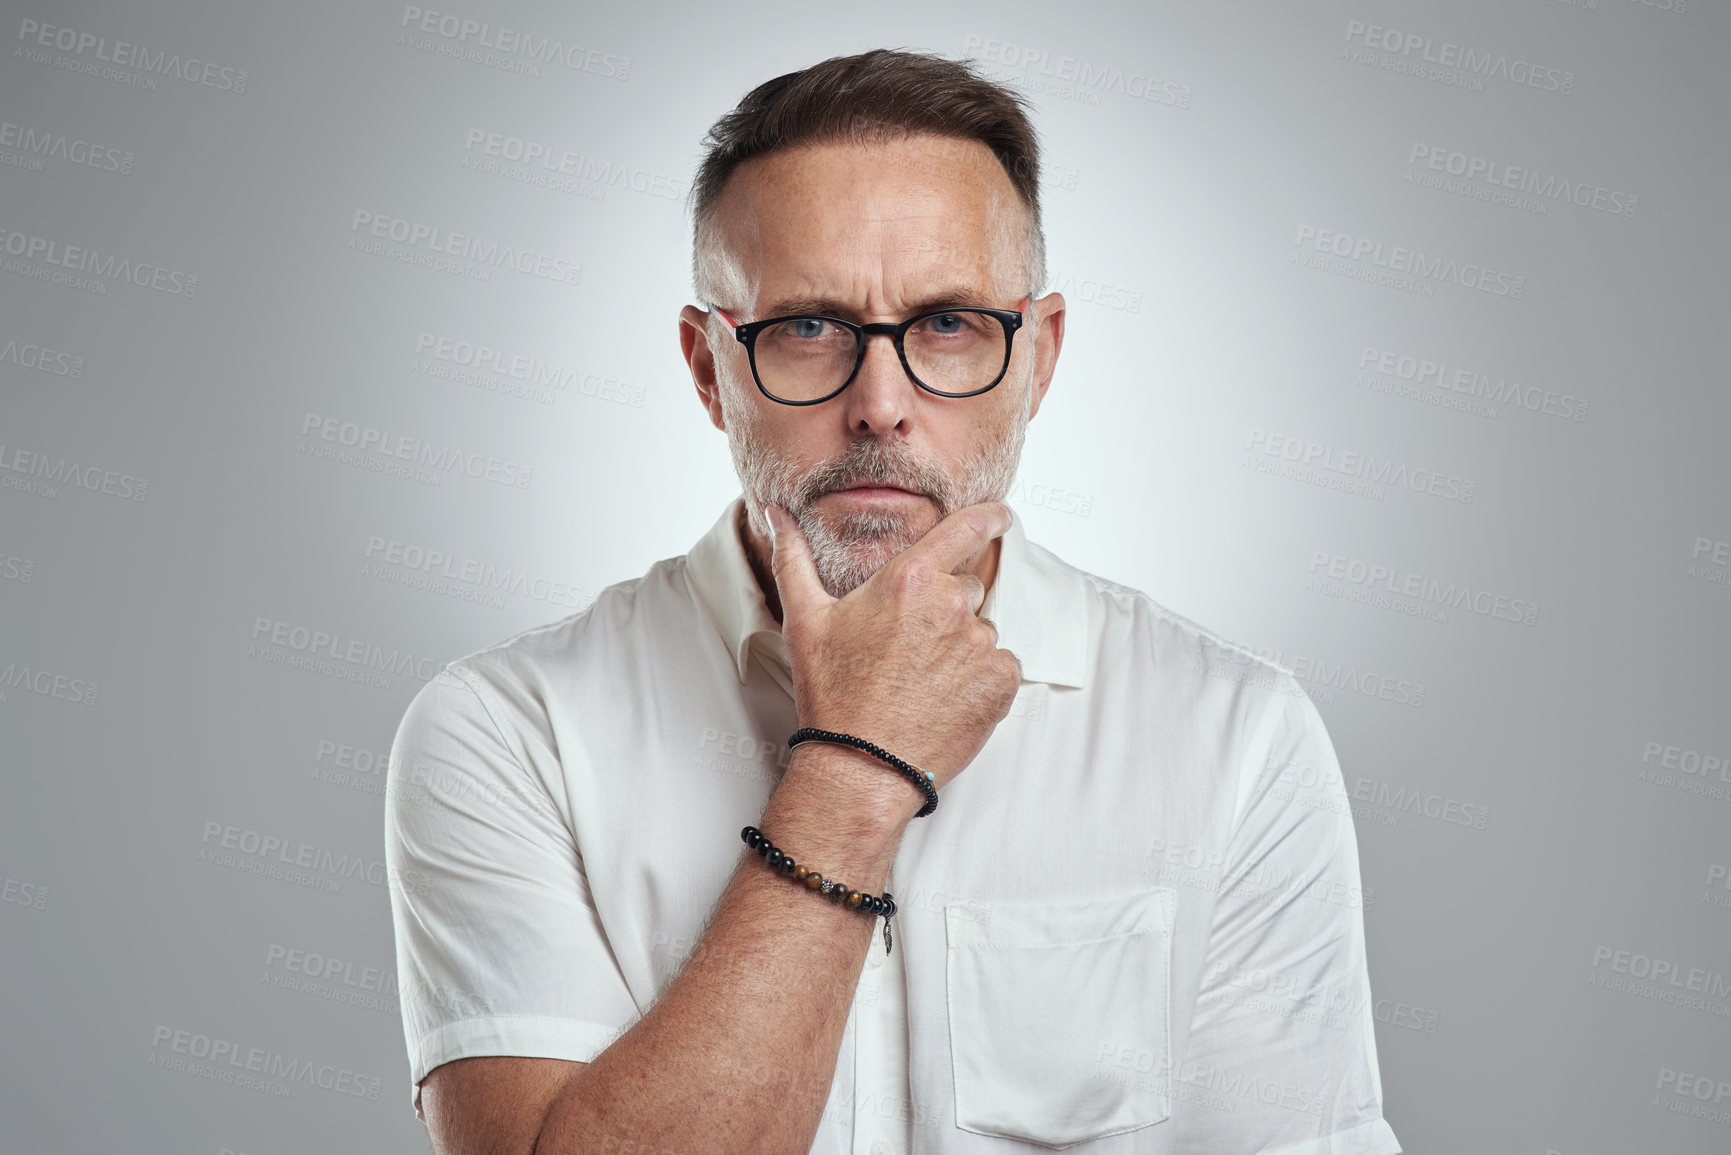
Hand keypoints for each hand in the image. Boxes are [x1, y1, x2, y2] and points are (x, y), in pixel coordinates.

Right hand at [765, 501, 1022, 798]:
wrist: (862, 765)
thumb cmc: (832, 693)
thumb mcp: (805, 620)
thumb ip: (794, 557)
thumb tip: (776, 513)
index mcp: (910, 578)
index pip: (966, 528)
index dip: (989, 516)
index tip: (1002, 514)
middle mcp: (952, 604)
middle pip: (967, 588)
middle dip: (945, 610)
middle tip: (909, 649)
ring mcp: (980, 644)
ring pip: (981, 631)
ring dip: (960, 648)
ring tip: (921, 682)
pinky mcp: (1000, 682)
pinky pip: (999, 667)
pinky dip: (979, 680)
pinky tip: (944, 699)